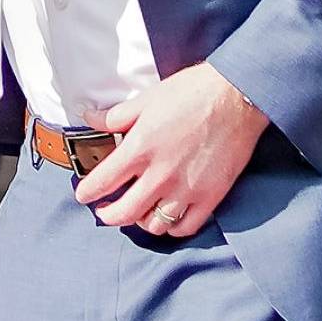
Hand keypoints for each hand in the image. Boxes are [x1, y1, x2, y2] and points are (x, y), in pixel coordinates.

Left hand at [73, 64, 269, 240]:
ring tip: (138, 212)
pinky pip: (185, 227)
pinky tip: (168, 217)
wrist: (238, 95)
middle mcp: (160, 174)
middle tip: (104, 212)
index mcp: (140, 148)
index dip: (87, 193)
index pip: (102, 182)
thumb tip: (89, 118)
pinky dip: (172, 228)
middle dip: (108, 215)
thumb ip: (116, 115)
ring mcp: (186, 189)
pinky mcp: (210, 196)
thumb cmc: (193, 92)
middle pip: (123, 212)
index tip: (83, 195)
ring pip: (154, 225)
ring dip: (140, 221)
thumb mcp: (147, 99)